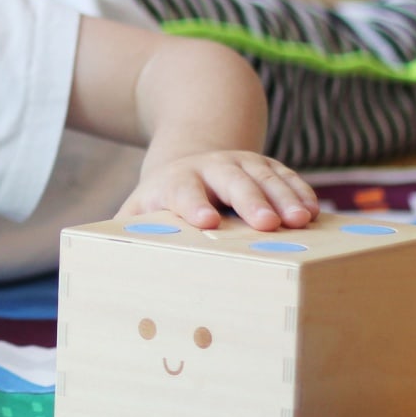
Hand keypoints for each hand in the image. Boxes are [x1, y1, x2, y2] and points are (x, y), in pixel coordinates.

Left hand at [118, 150, 319, 231]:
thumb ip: (124, 231)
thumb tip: (100, 259)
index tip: (206, 222)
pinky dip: (300, 191)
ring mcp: (242, 163)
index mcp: (176, 181)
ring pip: (264, 176)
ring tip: (302, 221)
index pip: (183, 191)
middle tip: (267, 224)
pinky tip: (315, 211)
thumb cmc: (162, 201)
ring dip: (284, 197)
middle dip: (250, 201)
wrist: (189, 157)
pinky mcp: (267, 166)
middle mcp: (211, 168)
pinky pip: (286, 176)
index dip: (193, 205)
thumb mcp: (139, 210)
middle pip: (231, 181)